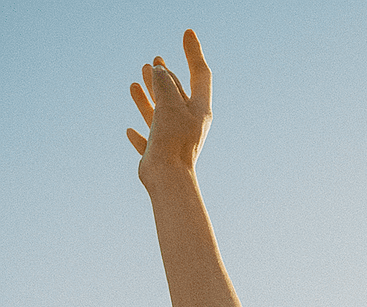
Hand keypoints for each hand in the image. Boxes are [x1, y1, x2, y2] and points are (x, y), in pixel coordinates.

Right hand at [127, 29, 211, 183]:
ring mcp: (174, 139)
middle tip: (155, 59)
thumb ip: (163, 80)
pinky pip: (149, 141)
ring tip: (137, 80)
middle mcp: (189, 124)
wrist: (168, 178)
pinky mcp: (160, 155)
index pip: (200, 74)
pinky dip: (140, 135)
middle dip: (166, 76)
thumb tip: (157, 69)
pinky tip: (130, 132)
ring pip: (160, 113)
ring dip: (149, 96)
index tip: (187, 33)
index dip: (194, 52)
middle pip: (177, 94)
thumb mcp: (168, 101)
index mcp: (199, 110)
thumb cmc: (172, 139)